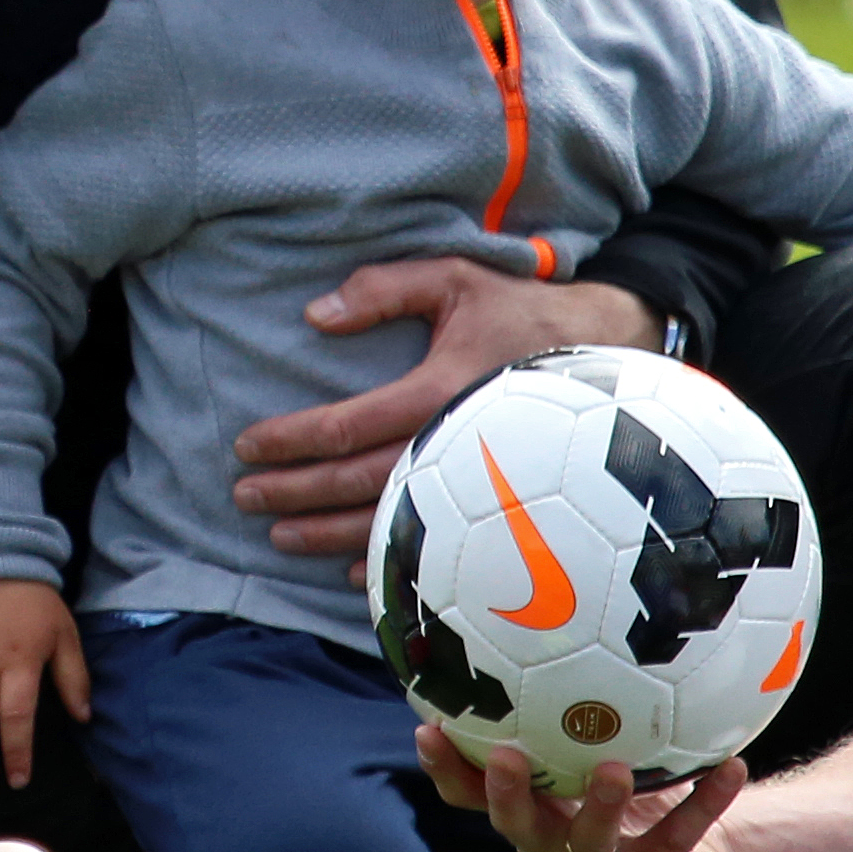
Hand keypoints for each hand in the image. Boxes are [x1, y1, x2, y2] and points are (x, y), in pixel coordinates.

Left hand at [230, 262, 659, 556]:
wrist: (607, 351)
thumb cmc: (520, 311)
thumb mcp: (455, 280)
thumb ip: (384, 289)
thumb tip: (316, 315)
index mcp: (438, 390)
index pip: (346, 425)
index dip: (291, 439)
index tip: (246, 445)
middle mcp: (453, 444)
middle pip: (356, 481)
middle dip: (294, 492)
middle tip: (244, 496)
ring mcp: (476, 482)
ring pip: (389, 518)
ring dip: (328, 534)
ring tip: (279, 537)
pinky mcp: (497, 505)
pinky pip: (439, 545)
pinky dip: (393, 562)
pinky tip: (356, 571)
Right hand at [414, 721, 753, 851]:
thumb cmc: (637, 789)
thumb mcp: (603, 742)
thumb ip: (577, 696)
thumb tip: (561, 603)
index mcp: (532, 808)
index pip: (472, 792)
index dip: (446, 767)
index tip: (428, 725)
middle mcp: (553, 845)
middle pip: (517, 828)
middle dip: (507, 796)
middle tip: (508, 757)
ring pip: (588, 847)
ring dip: (599, 809)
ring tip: (615, 771)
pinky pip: (678, 841)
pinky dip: (704, 804)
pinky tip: (731, 766)